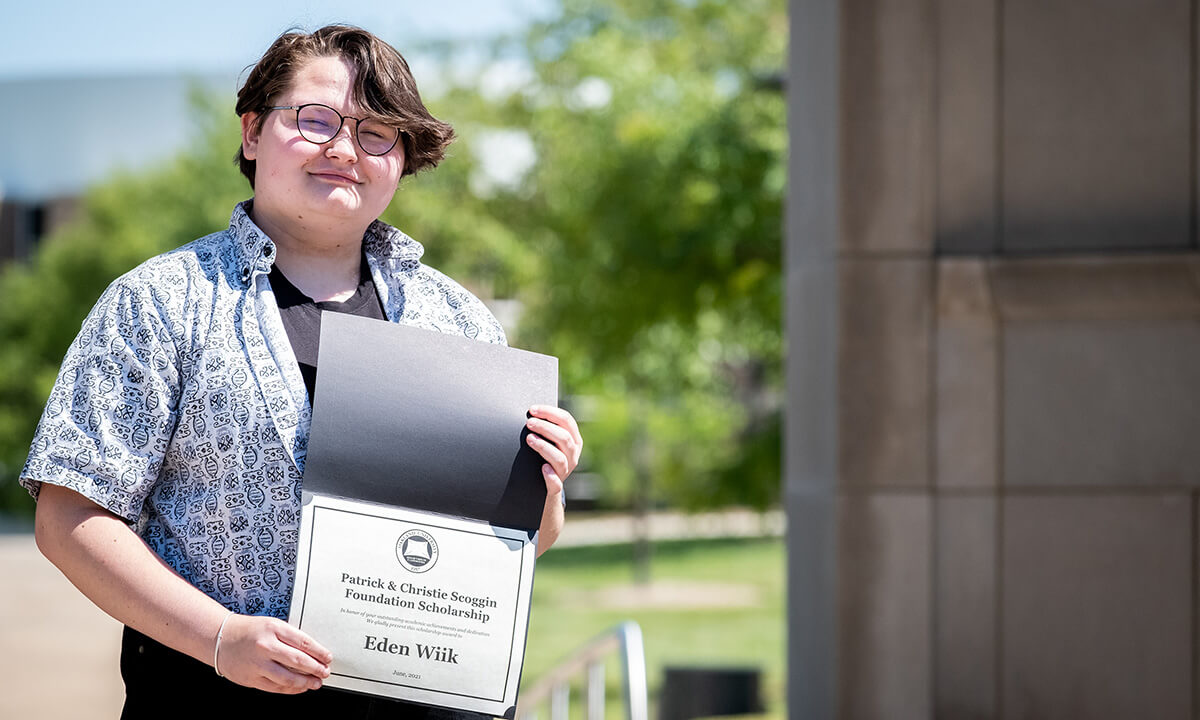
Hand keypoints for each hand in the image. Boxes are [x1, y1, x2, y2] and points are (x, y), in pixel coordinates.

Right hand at [214, 614, 332, 693]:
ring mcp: (258, 664)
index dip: (320, 652)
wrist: (221, 638)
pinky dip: (291, 689)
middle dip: (316, 669)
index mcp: (274, 629)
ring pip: (288, 678)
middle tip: (325, 671)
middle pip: (299, 661)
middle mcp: (266, 646)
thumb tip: (313, 653)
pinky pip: (276, 687)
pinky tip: (299, 688)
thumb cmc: (249, 631)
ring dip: (306, 682)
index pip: (304, 643)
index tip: (328, 657)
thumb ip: (290, 637)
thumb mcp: (272, 625)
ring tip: (315, 682)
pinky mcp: (251, 679)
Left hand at [526, 404, 582, 555]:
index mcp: (574, 440)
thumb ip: (546, 429)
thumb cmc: (543, 458)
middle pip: (564, 437)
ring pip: (560, 458)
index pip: (567, 421)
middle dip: (545, 427)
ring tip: (529, 439)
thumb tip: (529, 411)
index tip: (533, 409)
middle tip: (528, 422)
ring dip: (544, 447)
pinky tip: (542, 468)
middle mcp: (573, 455)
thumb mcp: (551, 443)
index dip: (550, 412)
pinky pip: (556, 483)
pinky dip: (550, 476)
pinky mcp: (556, 487)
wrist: (544, 490)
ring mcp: (566, 472)